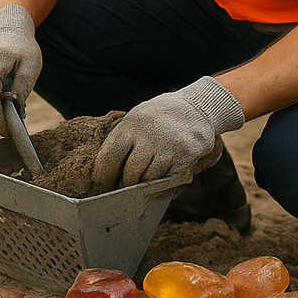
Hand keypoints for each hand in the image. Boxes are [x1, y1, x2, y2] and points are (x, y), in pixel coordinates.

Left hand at [92, 76, 245, 189]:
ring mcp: (167, 146)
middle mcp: (147, 135)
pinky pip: (168, 179)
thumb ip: (123, 140)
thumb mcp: (136, 119)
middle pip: (129, 172)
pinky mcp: (185, 156)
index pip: (108, 156)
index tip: (101, 186)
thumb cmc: (158, 117)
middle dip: (124, 185)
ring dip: (143, 186)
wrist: (196, 107)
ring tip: (141, 184)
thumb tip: (104, 171)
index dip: (103, 176)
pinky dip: (161, 183)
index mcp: (130, 125)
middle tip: (122, 190)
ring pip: (148, 179)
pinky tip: (160, 179)